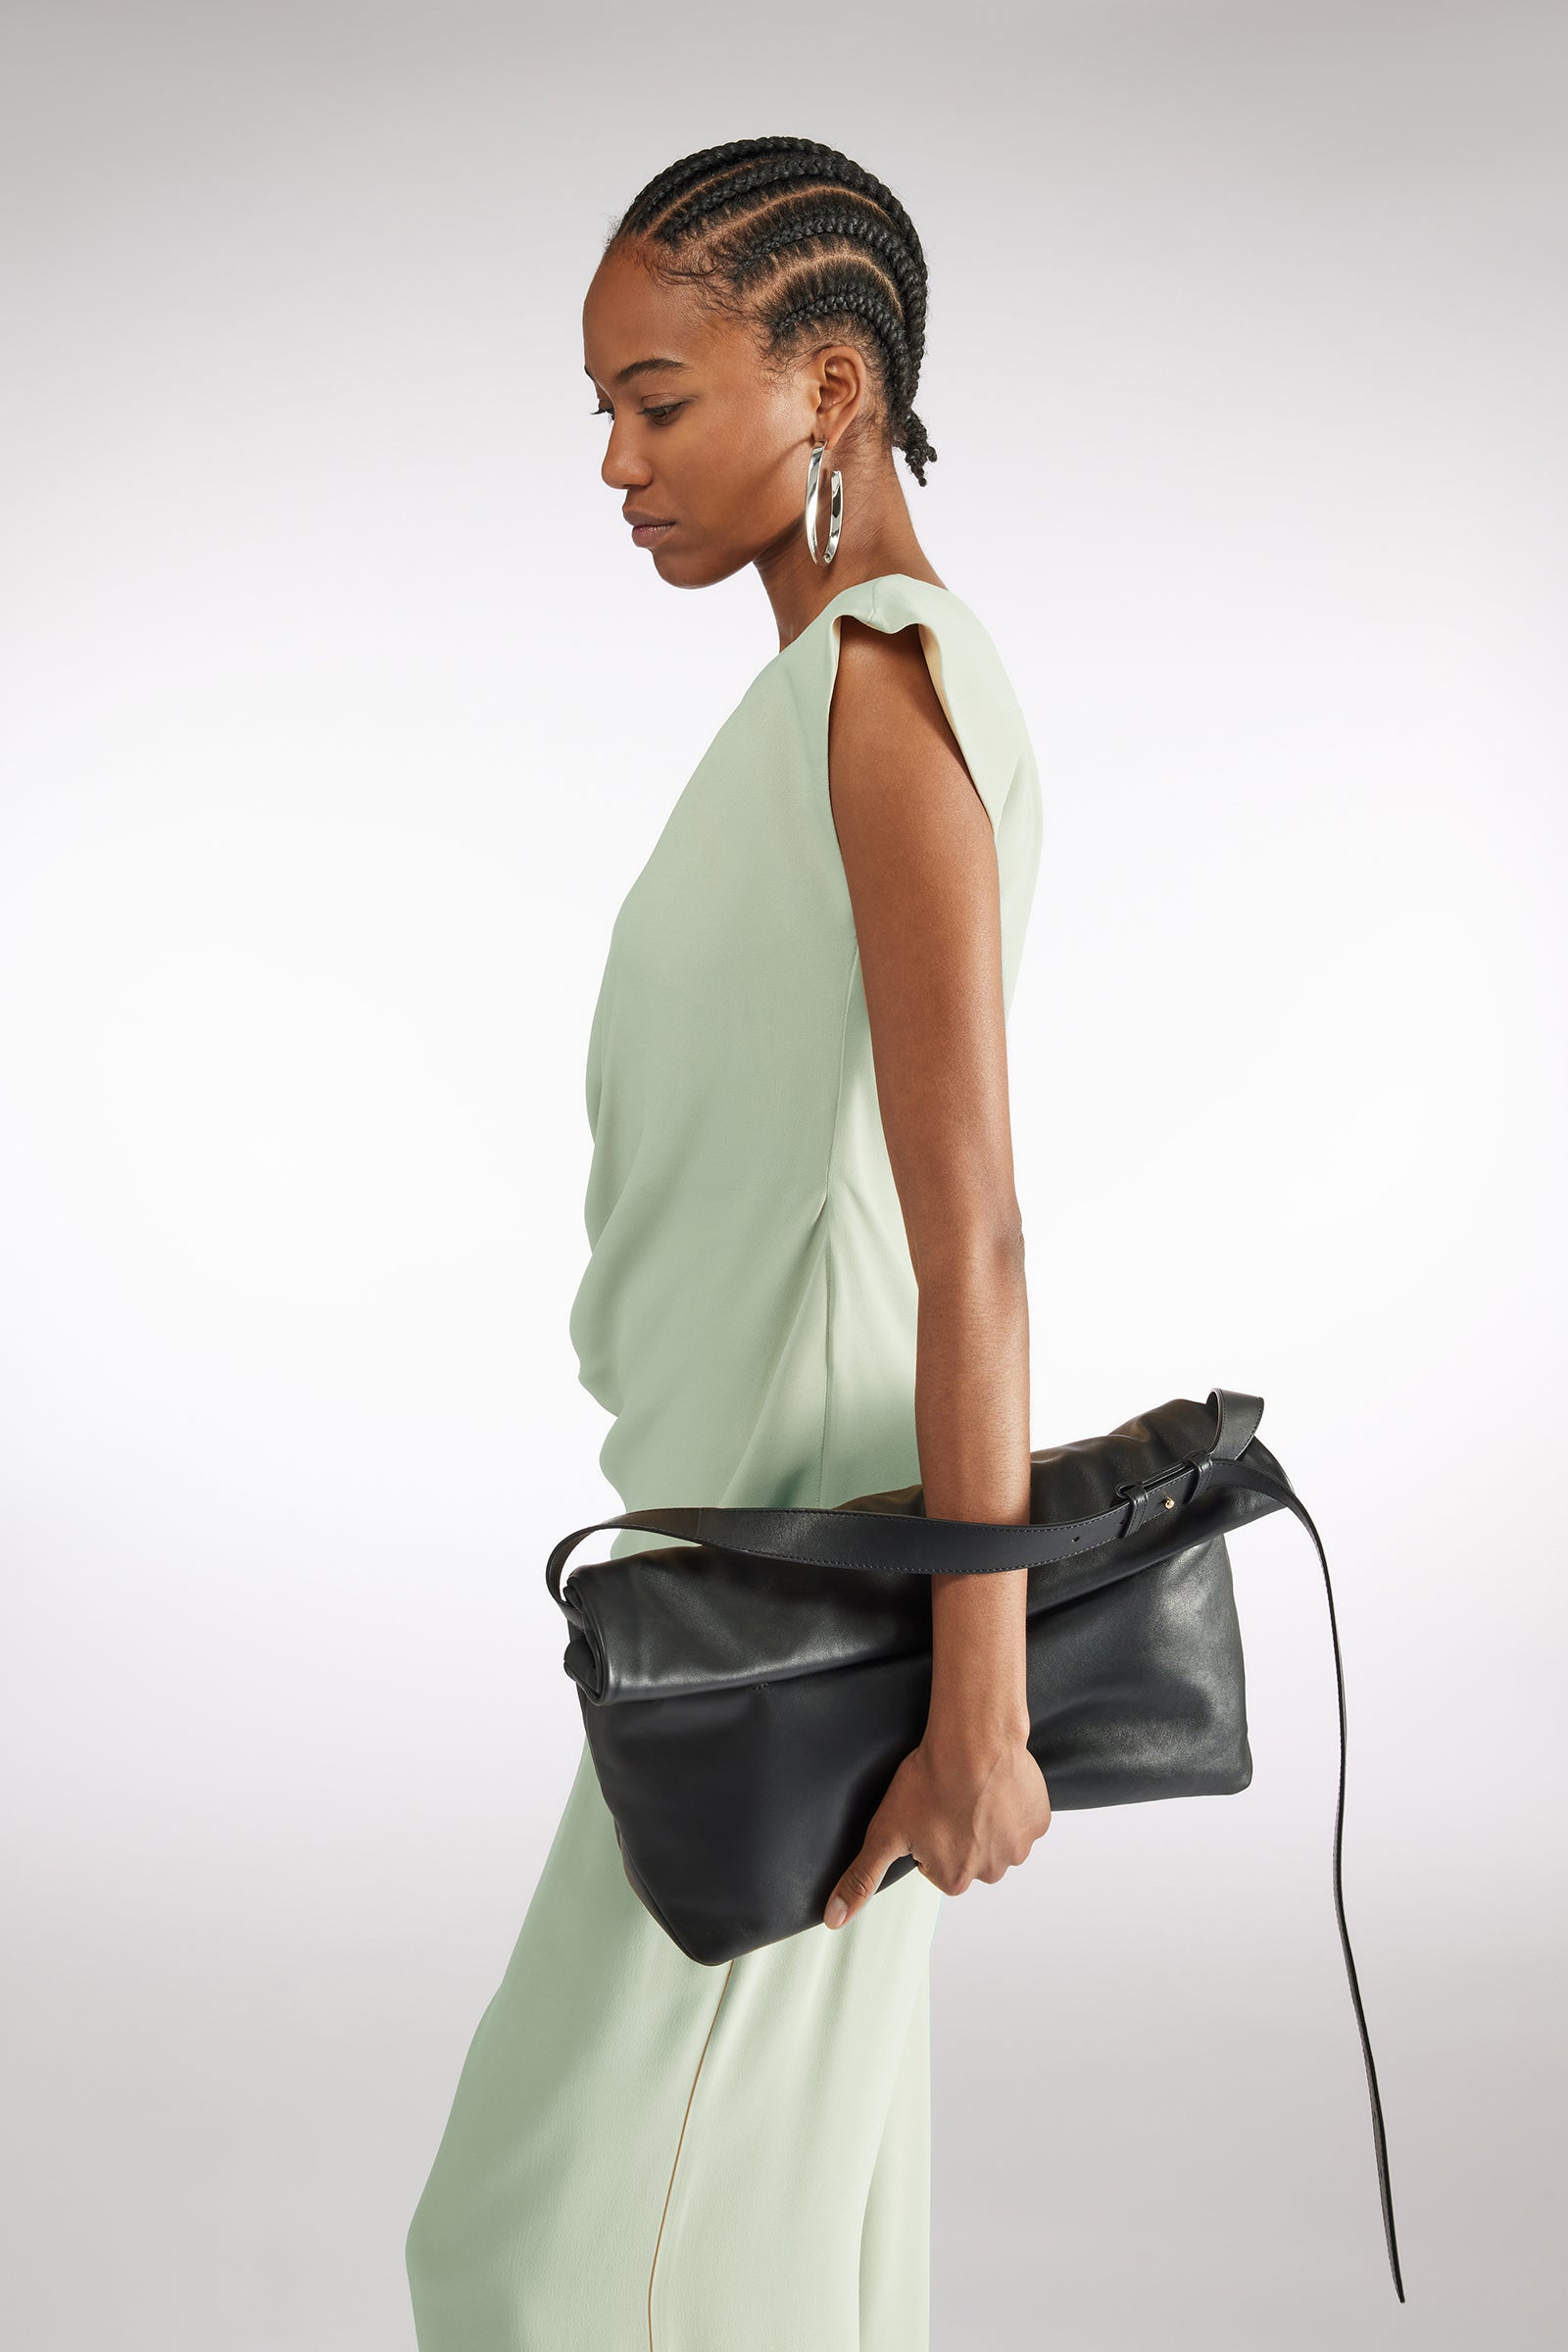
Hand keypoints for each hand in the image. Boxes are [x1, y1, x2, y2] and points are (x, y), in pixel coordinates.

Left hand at [822, 1721, 1051, 1927]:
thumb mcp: (884, 1832)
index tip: (926, 1812)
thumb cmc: (928, 1783)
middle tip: (947, 1799)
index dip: (929, 1836)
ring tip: (971, 1788)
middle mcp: (991, 1872)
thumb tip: (834, 1920)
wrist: (971, 1741)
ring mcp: (1019, 1847)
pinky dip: (1012, 1804)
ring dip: (988, 1820)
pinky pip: (1024, 1818)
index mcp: (954, 1880)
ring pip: (1000, 1838)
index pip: (937, 1865)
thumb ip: (861, 1879)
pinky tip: (996, 1785)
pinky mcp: (1038, 1820)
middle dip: (961, 1832)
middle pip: (971, 1855)